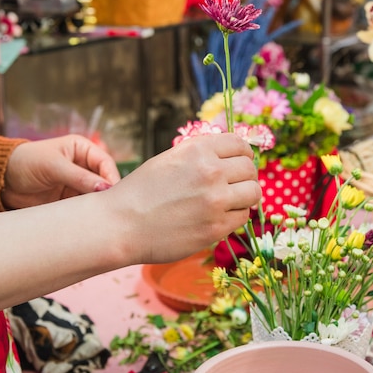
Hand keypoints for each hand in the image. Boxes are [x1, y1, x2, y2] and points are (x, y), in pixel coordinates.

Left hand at [2, 134, 120, 208]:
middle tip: (110, 206)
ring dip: (97, 204)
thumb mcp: (54, 166)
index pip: (105, 163)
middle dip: (107, 192)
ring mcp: (78, 184)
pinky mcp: (70, 200)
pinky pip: (84, 206)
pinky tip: (88, 218)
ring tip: (99, 214)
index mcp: (83, 150)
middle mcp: (83, 166)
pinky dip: (87, 212)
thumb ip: (80, 177)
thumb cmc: (26, 163)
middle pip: (104, 180)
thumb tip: (105, 188)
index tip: (112, 191)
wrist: (1, 182)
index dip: (111, 176)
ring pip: (96, 195)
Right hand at [101, 133, 260, 263]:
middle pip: (250, 169)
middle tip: (234, 185)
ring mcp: (215, 201)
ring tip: (230, 201)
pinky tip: (219, 216)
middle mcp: (210, 171)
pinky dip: (235, 216)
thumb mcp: (172, 159)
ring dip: (245, 196)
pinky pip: (242, 217)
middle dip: (245, 176)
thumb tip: (235, 155)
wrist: (120, 224)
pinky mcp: (215, 227)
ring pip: (253, 193)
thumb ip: (203, 154)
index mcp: (199, 150)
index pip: (241, 145)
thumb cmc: (142, 191)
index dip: (243, 154)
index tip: (240, 163)